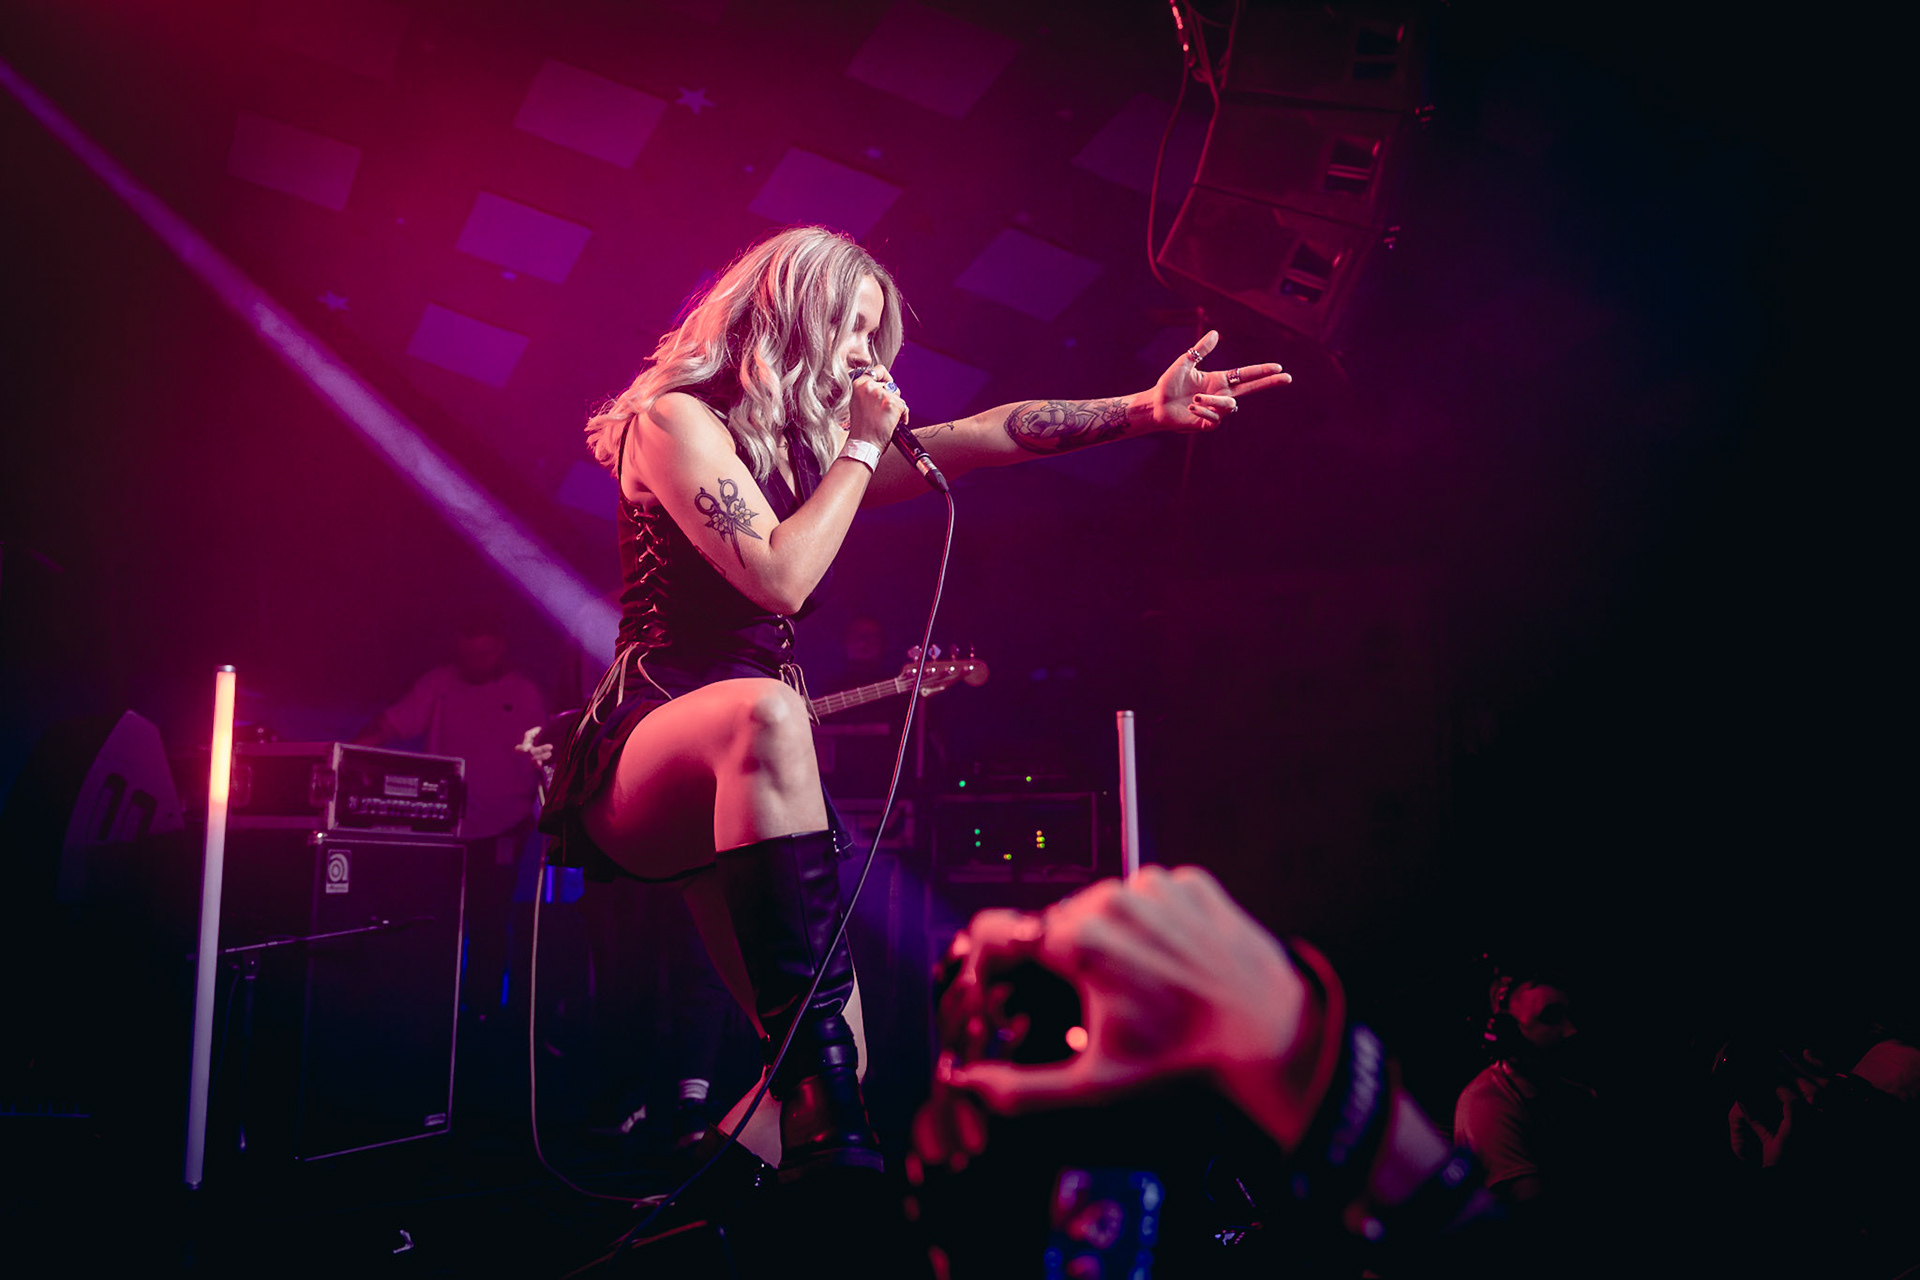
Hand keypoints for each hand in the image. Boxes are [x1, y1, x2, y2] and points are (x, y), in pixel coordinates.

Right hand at [847, 364, 907, 447]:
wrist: (863, 443)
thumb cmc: (861, 428)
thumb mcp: (857, 402)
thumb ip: (868, 391)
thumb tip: (883, 385)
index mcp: (858, 384)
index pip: (877, 370)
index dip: (885, 377)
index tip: (888, 384)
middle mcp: (869, 386)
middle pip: (890, 384)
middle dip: (891, 396)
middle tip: (884, 411)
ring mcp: (881, 394)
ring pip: (898, 396)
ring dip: (896, 407)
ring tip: (886, 418)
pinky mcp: (892, 403)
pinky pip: (904, 406)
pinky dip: (903, 415)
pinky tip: (893, 423)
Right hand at [914, 866, 1321, 1170]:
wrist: (1270, 1037)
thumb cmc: (1187, 1060)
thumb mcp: (1095, 1085)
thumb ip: (1021, 1088)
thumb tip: (971, 1084)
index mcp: (1081, 940)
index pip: (1003, 935)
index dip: (996, 968)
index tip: (1008, 990)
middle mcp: (1115, 900)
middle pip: (1056, 924)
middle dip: (1058, 962)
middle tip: (1088, 1005)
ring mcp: (1157, 887)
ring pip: (1104, 908)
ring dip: (1107, 940)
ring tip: (1138, 987)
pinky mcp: (1191, 884)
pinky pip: (1152, 898)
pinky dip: (1151, 924)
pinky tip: (1168, 964)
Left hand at [1148, 330, 1289, 430]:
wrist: (1155, 406)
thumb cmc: (1168, 385)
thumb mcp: (1184, 363)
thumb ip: (1200, 350)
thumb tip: (1216, 333)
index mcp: (1218, 380)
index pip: (1245, 374)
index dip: (1261, 371)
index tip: (1278, 368)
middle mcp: (1220, 395)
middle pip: (1251, 389)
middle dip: (1268, 383)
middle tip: (1287, 378)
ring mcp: (1215, 411)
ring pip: (1228, 406)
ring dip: (1212, 402)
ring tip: (1193, 400)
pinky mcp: (1208, 424)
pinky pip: (1216, 419)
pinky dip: (1204, 411)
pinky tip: (1191, 409)